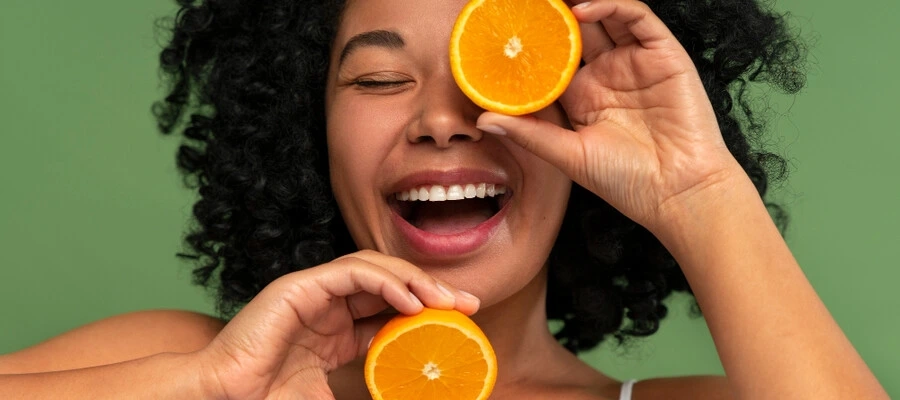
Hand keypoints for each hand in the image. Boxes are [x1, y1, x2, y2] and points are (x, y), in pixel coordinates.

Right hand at [194, 250, 478, 399]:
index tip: (463, 320)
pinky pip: (350, 272)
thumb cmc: (269, 399)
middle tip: (467, 303)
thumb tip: (405, 396)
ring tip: (443, 301)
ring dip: (412, 279)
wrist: (224, 399)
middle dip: (430, 288)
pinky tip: (410, 301)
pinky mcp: (298, 287)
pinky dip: (384, 281)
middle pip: (389, 281)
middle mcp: (329, 304)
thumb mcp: (333, 395)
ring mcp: (313, 292)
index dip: (428, 309)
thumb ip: (367, 390)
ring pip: (373, 267)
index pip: (391, 306)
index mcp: (338, 328)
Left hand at [477, 0, 744, 230]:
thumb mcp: (568, 155)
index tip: (500, 30)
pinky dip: (610, 6)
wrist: (678, 190)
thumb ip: (529, 133)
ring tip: (547, 1)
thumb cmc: (625, 180)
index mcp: (582, 96)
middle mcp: (606, 74)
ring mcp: (634, 62)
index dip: (529, 43)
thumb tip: (482, 121)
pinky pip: (636, 18)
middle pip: (574, 31)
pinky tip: (581, 10)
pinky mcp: (662, 54)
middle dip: (550, 16)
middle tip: (521, 5)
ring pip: (603, 17)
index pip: (550, 59)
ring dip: (576, 4)